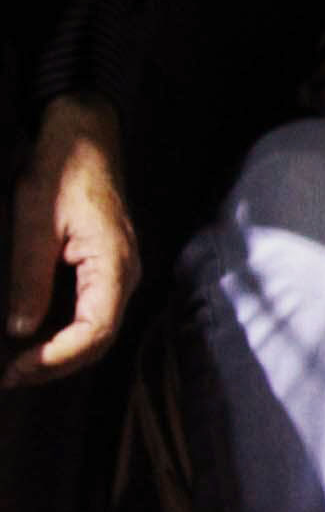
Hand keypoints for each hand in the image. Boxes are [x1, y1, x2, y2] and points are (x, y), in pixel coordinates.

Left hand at [6, 94, 139, 386]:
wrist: (85, 134)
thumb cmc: (63, 169)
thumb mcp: (33, 221)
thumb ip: (30, 278)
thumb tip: (21, 330)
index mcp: (114, 264)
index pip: (96, 330)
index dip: (57, 358)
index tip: (17, 370)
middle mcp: (126, 275)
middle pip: (101, 339)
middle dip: (57, 365)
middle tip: (11, 377)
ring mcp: (121, 272)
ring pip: (99, 331)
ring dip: (62, 353)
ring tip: (20, 365)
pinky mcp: (108, 268)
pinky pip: (94, 313)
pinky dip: (67, 333)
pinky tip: (37, 338)